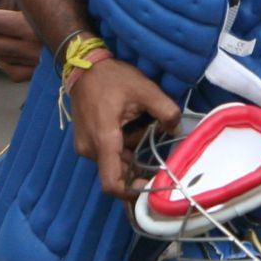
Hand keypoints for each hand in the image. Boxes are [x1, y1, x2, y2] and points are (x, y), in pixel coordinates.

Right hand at [67, 58, 181, 197]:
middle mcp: (90, 149)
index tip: (150, 186)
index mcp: (103, 139)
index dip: (131, 193)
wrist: (84, 67)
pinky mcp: (85, 141)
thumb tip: (176, 129)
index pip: (112, 183)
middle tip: (154, 142)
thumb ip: (166, 111)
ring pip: (115, 161)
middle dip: (138, 162)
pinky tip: (130, 124)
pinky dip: (122, 145)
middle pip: (119, 171)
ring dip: (131, 150)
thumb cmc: (112, 78)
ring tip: (141, 123)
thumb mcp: (145, 89)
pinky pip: (108, 153)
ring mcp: (85, 146)